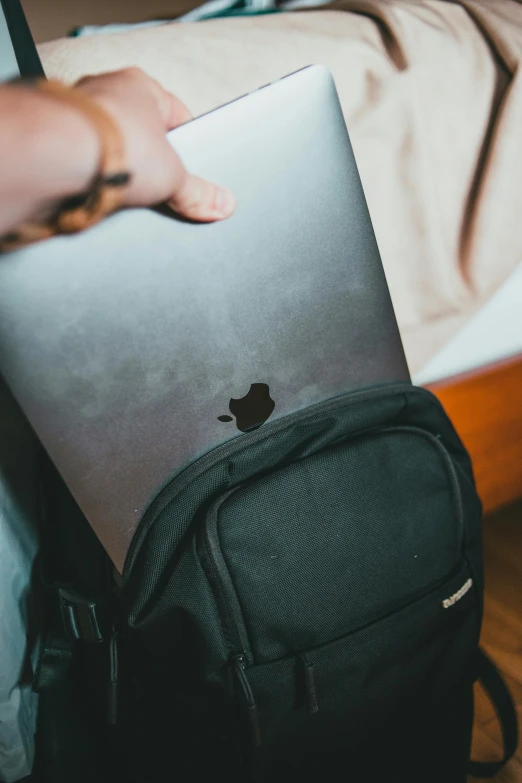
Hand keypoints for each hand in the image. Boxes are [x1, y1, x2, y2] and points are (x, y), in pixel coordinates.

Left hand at [76, 67, 235, 221]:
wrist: (60, 155)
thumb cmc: (117, 144)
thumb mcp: (173, 176)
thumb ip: (197, 191)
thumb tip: (221, 202)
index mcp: (141, 86)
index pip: (176, 116)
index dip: (188, 146)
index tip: (192, 169)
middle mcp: (105, 91)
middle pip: (140, 135)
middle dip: (149, 163)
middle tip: (161, 189)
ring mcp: (77, 114)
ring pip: (111, 150)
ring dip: (119, 174)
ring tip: (129, 197)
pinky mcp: (54, 139)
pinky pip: (86, 164)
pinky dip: (94, 182)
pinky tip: (102, 197)